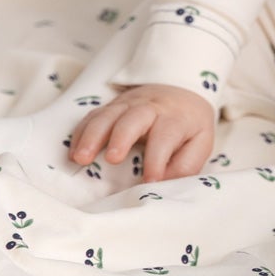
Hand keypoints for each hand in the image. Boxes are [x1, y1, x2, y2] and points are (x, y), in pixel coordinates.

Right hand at [69, 84, 215, 181]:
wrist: (181, 91)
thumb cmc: (188, 125)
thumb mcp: (200, 142)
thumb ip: (186, 164)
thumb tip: (164, 184)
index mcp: (175, 118)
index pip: (165, 136)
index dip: (157, 159)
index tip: (150, 181)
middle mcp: (150, 108)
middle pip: (134, 117)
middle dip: (121, 137)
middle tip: (112, 159)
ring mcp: (128, 104)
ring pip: (108, 115)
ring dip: (92, 135)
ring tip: (80, 158)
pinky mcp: (112, 107)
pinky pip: (93, 116)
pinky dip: (81, 133)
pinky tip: (74, 153)